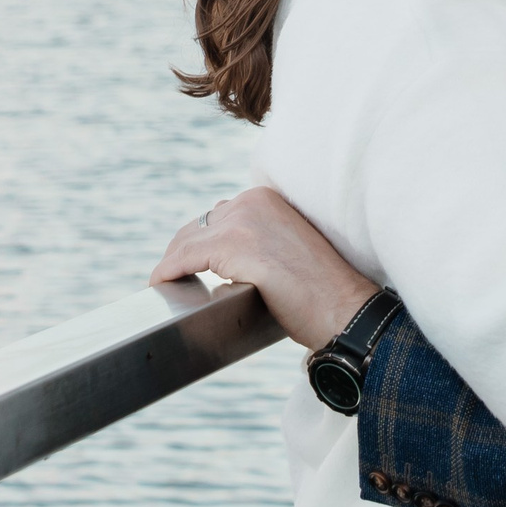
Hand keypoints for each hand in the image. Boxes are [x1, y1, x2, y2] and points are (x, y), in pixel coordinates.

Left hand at [151, 187, 375, 348]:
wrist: (343, 308)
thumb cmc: (322, 291)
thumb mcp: (287, 248)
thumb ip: (258, 242)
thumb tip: (228, 259)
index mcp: (267, 198)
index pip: (217, 216)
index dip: (199, 242)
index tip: (190, 264)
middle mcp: (252, 201)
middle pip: (198, 226)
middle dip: (183, 252)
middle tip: (175, 278)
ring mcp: (240, 222)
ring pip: (186, 241)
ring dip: (173, 263)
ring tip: (168, 285)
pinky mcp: (230, 246)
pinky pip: (182, 259)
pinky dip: (167, 273)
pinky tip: (161, 286)